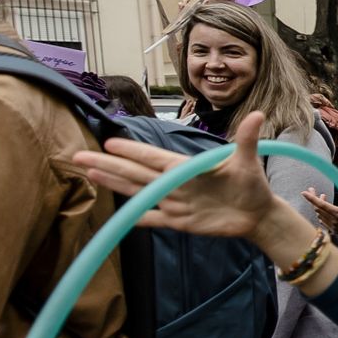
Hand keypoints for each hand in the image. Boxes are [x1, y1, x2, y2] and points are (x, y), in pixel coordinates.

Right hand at [74, 110, 300, 243]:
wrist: (257, 214)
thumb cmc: (251, 184)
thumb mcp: (248, 162)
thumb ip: (247, 139)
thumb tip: (259, 115)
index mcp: (186, 167)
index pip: (154, 158)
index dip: (132, 151)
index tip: (108, 141)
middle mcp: (175, 183)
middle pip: (136, 172)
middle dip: (108, 164)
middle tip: (79, 156)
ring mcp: (175, 203)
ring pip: (138, 192)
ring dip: (114, 183)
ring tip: (89, 173)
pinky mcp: (180, 223)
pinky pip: (153, 220)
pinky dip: (137, 216)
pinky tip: (119, 212)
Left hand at [303, 190, 337, 258]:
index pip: (321, 205)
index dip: (311, 198)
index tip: (304, 193)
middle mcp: (334, 221)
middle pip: (318, 209)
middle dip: (313, 199)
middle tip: (312, 190)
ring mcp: (334, 227)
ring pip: (320, 215)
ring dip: (318, 206)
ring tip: (321, 197)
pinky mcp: (335, 231)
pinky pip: (324, 221)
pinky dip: (321, 214)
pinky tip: (323, 211)